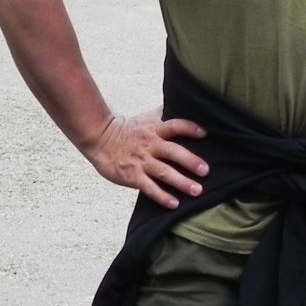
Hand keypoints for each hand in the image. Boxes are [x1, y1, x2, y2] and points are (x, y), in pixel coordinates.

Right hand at [82, 106, 208, 208]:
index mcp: (155, 129)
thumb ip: (165, 113)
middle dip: (190, 161)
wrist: (100, 139)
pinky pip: (149, 188)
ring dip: (181, 182)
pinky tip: (174, 204)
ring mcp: (141, 161)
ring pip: (164, 172)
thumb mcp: (146, 118)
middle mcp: (150, 145)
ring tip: (197, 190)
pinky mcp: (132, 176)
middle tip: (206, 171)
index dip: (189, 128)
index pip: (175, 126)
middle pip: (173, 152)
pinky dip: (162, 196)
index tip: (204, 133)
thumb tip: (182, 102)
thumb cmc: (128, 129)